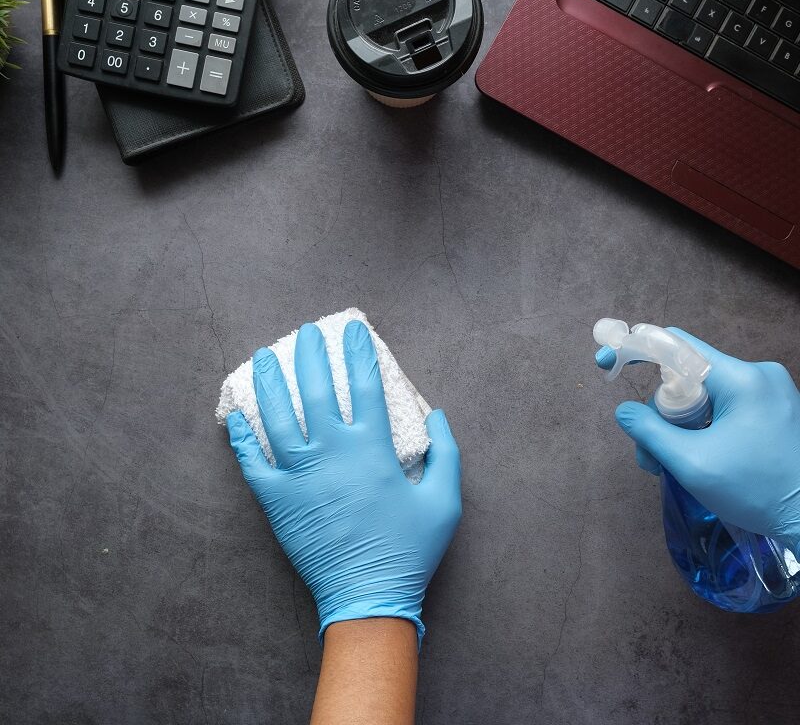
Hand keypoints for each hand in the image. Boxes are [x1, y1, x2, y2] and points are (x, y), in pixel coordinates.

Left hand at [227, 320, 461, 644]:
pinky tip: (236, 415)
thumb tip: (436, 415)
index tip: (353, 329)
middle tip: (305, 332)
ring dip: (270, 383)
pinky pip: (253, 463)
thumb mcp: (444, 501)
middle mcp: (333, 453)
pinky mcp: (277, 501)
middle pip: (317, 390)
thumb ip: (446, 453)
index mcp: (372, 449)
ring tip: (262, 356)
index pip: (366, 386)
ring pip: (278, 417)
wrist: (368, 598)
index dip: (359, 352)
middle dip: (310, 354)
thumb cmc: (409, 549)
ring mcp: (300, 476)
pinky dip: (242, 438)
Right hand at [596, 329, 799, 547]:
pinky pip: (722, 407)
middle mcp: (757, 375)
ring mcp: (769, 392)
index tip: (607, 362)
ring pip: (703, 395)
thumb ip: (649, 432)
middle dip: (660, 413)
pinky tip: (697, 457)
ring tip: (672, 467)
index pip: (676, 345)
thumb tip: (624, 412)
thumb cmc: (758, 492)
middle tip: (651, 456)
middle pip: (686, 377)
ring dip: (679, 426)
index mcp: (741, 379)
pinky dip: (702, 428)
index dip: (635, 350)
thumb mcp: (692, 463)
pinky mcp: (773, 410)